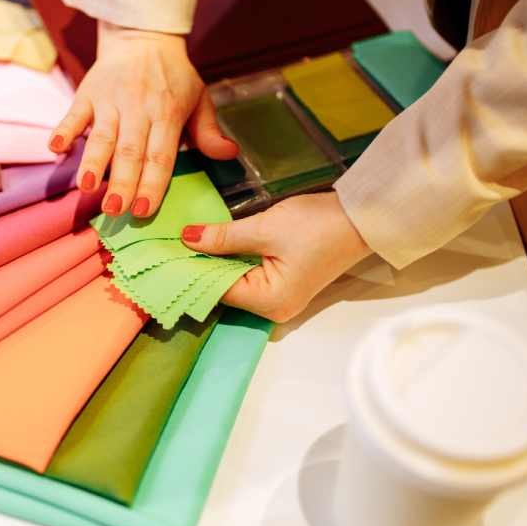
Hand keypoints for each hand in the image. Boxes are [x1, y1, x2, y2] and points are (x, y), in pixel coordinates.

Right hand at [48, 21, 237, 217]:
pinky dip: (64, 130)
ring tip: (86, 187)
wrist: (143, 38)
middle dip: (122, 182)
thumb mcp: (198, 99)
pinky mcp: (88, 92)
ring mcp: (111, 100)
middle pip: (129, 151)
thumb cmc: (173, 77)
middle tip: (115, 209)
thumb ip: (208, 131)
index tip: (144, 210)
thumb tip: (229, 154)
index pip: (160, 155)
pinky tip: (57, 148)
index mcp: (167, 113)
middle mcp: (139, 108)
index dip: (152, 184)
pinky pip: (74, 113)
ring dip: (93, 162)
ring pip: (102, 136)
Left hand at [181, 192, 372, 322]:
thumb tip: (186, 240)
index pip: (216, 290)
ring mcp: (280, 299)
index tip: (164, 254)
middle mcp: (273, 309)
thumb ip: (223, 238)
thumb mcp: (264, 228)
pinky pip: (249, 276)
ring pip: (235, 282)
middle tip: (168, 246)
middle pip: (224, 290)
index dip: (190, 270)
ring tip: (183, 244)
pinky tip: (212, 245)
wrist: (362, 216)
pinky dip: (231, 261)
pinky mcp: (284, 284)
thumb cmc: (317, 224)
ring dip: (214, 263)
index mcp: (269, 302)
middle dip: (200, 268)